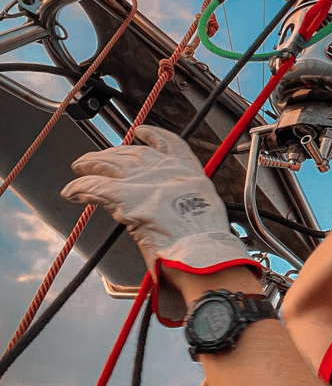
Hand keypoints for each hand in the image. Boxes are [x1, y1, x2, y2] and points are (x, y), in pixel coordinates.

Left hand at [61, 125, 259, 325]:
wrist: (200, 252)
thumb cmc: (205, 244)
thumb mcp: (206, 213)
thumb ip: (188, 205)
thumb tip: (176, 213)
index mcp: (191, 173)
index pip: (171, 144)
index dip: (154, 136)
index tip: (141, 133)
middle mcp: (168, 170)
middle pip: (134, 153)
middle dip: (114, 153)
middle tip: (100, 157)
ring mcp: (146, 181)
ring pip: (111, 164)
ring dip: (92, 164)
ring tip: (80, 167)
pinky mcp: (125, 196)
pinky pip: (94, 186)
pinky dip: (79, 188)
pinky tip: (71, 191)